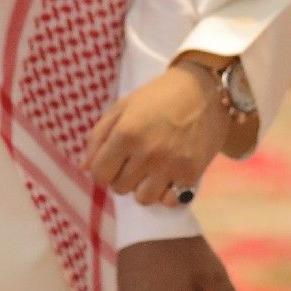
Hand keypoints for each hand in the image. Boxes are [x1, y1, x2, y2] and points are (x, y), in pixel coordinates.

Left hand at [85, 67, 228, 205]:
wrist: (206, 89)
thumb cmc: (160, 95)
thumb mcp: (123, 106)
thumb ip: (99, 136)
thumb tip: (85, 168)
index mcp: (126, 133)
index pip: (99, 174)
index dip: (104, 169)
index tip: (115, 160)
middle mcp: (147, 153)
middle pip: (120, 188)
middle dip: (124, 176)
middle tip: (137, 159)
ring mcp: (170, 166)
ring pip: (143, 199)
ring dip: (144, 187)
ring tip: (153, 170)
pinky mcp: (192, 174)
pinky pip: (170, 200)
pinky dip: (168, 192)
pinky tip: (171, 175)